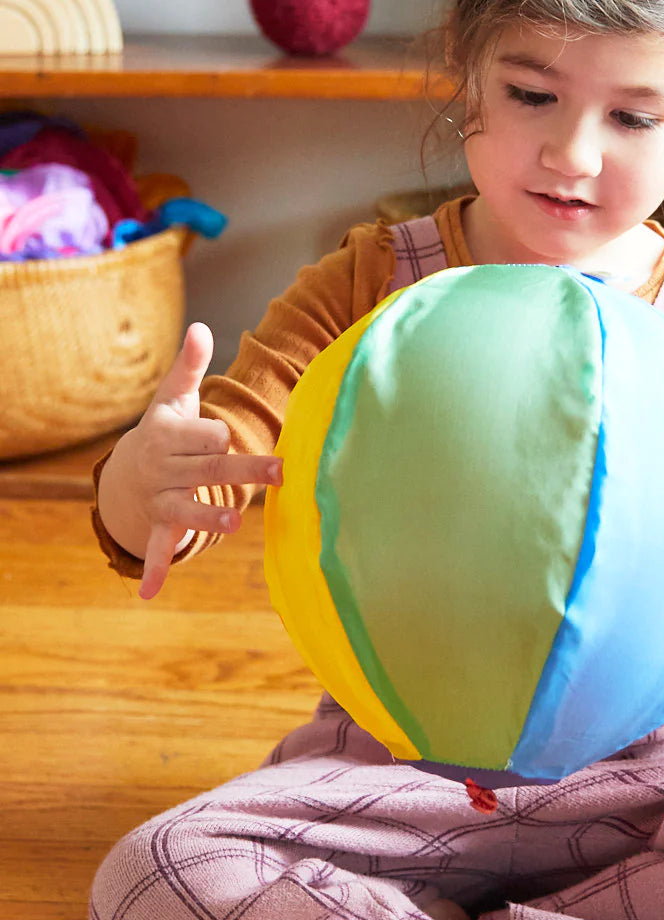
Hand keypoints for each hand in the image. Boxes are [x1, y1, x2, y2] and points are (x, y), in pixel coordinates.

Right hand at [97, 323, 282, 600]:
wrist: (127, 472)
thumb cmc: (165, 430)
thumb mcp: (173, 397)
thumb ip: (190, 365)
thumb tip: (201, 326)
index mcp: (167, 435)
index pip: (204, 434)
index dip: (216, 434)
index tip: (224, 435)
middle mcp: (162, 469)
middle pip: (210, 469)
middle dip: (244, 471)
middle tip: (281, 472)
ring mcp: (160, 500)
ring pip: (189, 509)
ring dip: (209, 517)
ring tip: (234, 523)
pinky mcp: (160, 526)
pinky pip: (157, 548)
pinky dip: (155, 569)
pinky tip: (151, 592)